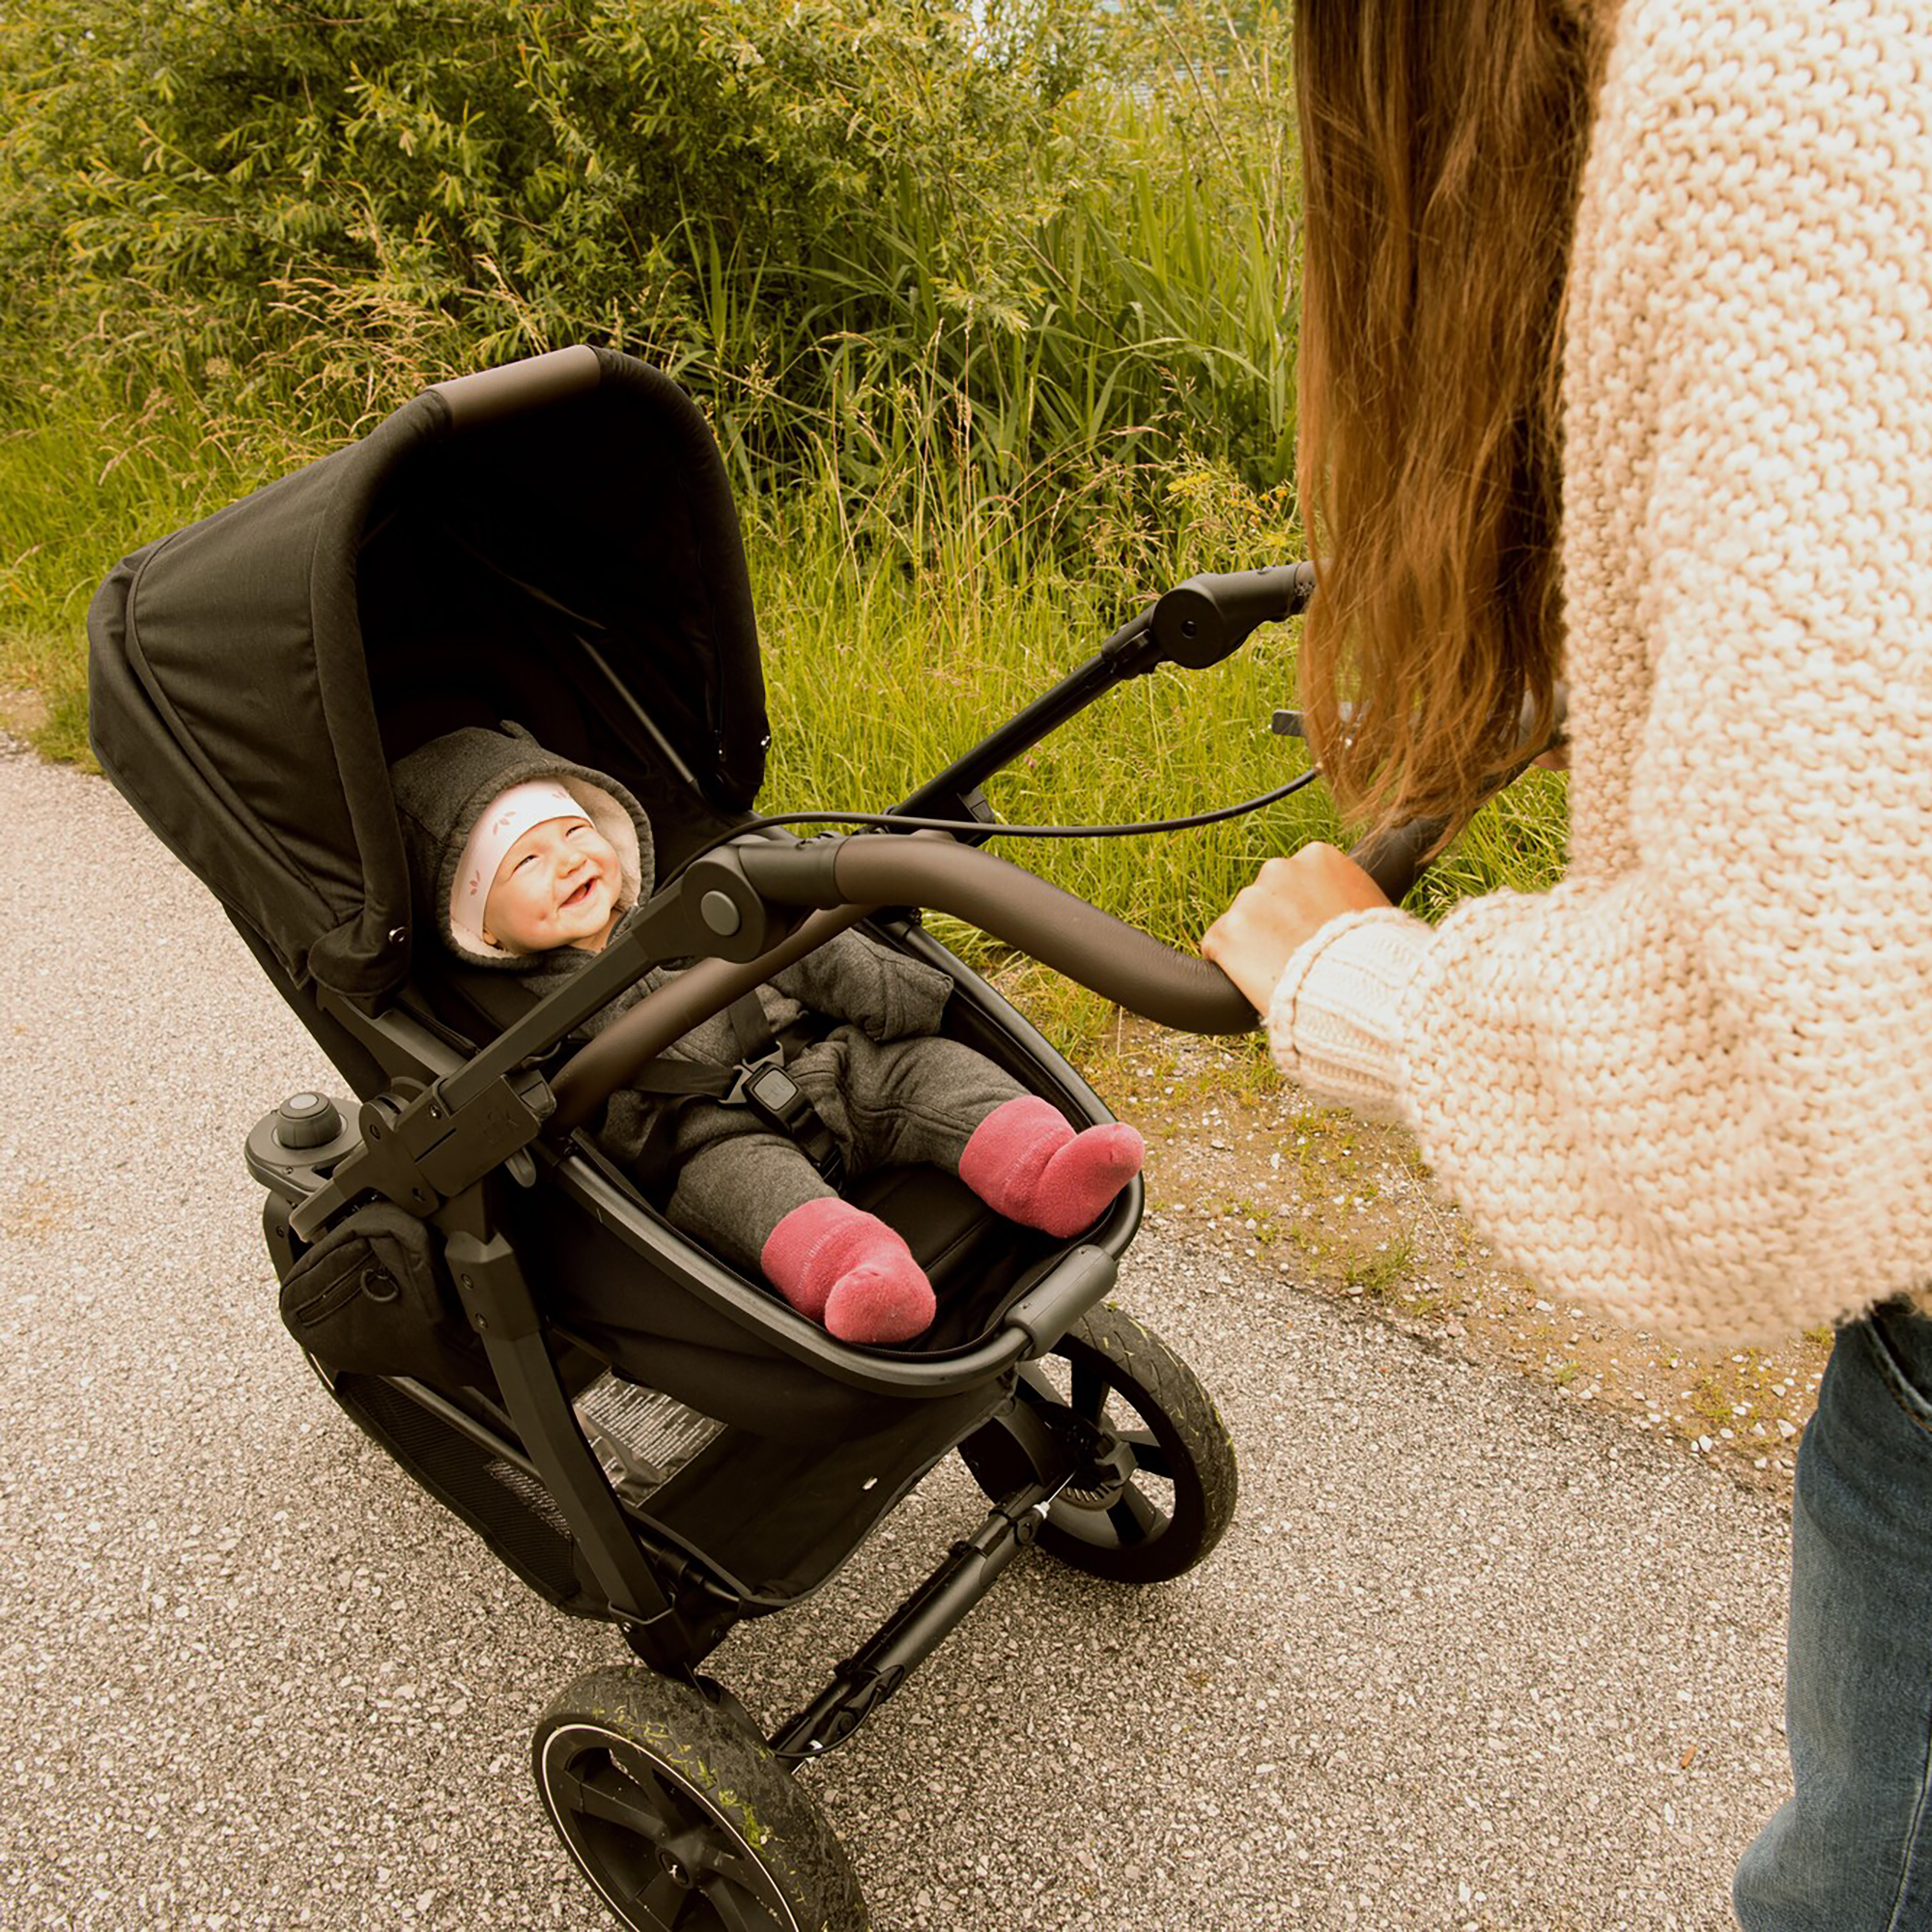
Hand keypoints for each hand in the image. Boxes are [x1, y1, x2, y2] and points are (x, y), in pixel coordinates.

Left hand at [1200, 844, 1390, 1010]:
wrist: (1358, 988)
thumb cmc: (1378, 954)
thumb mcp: (1378, 909)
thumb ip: (1353, 897)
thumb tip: (1358, 908)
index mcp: (1318, 857)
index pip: (1298, 880)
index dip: (1305, 912)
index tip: (1315, 933)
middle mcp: (1278, 869)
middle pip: (1267, 899)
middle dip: (1276, 925)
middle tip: (1299, 956)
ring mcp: (1248, 901)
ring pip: (1242, 925)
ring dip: (1254, 946)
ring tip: (1283, 972)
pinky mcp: (1225, 934)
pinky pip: (1217, 949)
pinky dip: (1229, 966)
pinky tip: (1255, 981)